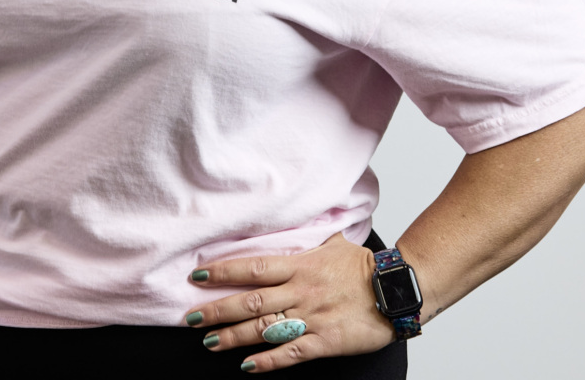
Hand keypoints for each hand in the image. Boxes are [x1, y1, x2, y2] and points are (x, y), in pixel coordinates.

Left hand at [184, 233, 395, 372]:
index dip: (224, 272)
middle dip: (217, 309)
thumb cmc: (363, 267)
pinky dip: (267, 361)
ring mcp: (311, 317)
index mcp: (299, 265)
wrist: (394, 291)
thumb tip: (297, 220)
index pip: (253, 267)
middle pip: (250, 301)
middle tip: (190, 317)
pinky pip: (291, 353)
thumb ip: (309, 237)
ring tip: (208, 342)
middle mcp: (300, 291)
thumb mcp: (333, 242)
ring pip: (264, 328)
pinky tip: (247, 366)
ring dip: (233, 336)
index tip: (198, 275)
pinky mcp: (325, 340)